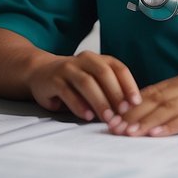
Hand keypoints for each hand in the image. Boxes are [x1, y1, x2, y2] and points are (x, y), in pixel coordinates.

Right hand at [25, 50, 141, 124]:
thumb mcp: (94, 80)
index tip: (136, 102)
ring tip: (107, 117)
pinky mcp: (53, 80)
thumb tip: (130, 110)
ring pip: (86, 82)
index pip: (118, 68)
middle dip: (115, 93)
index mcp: (99, 59)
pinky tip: (87, 116)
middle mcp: (84, 60)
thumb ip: (109, 90)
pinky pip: (67, 92)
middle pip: (103, 73)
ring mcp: (67, 68)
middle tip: (123, 112)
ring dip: (99, 101)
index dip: (129, 85)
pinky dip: (79, 105)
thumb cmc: (74, 81)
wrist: (40, 72)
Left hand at [109, 67, 177, 136]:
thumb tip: (160, 109)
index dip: (133, 104)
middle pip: (156, 99)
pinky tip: (157, 133)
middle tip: (115, 129)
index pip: (154, 91)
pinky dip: (171, 125)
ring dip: (146, 122)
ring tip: (129, 134)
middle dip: (133, 115)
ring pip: (168, 108)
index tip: (116, 117)